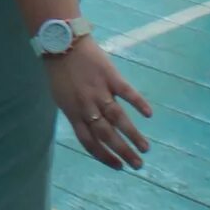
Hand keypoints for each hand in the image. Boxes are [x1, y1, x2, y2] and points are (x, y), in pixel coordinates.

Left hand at [43, 40, 151, 169]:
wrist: (62, 42)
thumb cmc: (60, 71)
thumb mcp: (61, 97)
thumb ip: (76, 113)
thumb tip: (89, 130)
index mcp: (73, 112)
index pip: (89, 142)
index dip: (103, 156)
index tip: (118, 166)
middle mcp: (86, 106)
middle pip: (106, 134)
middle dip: (123, 152)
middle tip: (138, 165)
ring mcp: (99, 91)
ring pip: (117, 118)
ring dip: (132, 135)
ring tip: (145, 148)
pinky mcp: (110, 76)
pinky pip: (126, 92)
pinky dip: (138, 103)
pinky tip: (149, 114)